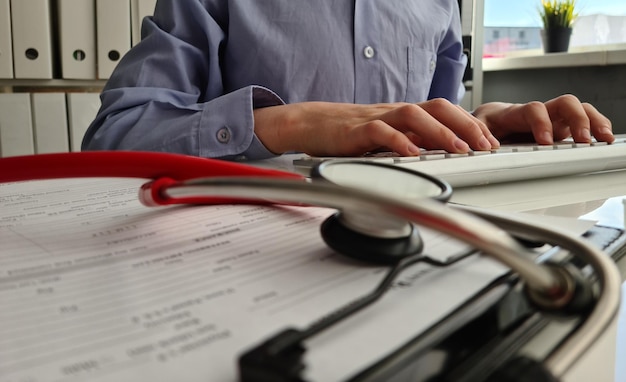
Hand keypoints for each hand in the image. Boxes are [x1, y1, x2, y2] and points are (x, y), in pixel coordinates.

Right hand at [254, 99, 499, 156]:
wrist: (311, 124)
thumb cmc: (349, 133)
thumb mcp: (387, 137)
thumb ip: (411, 142)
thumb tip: (441, 156)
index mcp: (404, 115)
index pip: (444, 111)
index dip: (470, 123)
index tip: (490, 142)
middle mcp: (394, 113)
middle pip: (436, 107)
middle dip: (465, 124)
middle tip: (485, 145)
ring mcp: (375, 119)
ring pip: (413, 115)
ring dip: (440, 132)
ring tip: (459, 149)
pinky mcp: (355, 131)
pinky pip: (379, 132)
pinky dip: (398, 141)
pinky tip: (412, 154)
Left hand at [472, 94, 613, 144]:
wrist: (488, 122)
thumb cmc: (484, 124)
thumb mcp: (475, 127)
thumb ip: (478, 132)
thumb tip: (488, 145)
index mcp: (517, 112)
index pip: (533, 109)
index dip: (541, 123)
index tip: (545, 142)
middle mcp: (540, 113)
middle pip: (565, 104)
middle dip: (577, 119)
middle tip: (583, 140)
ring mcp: (553, 120)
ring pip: (579, 111)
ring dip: (594, 122)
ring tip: (604, 138)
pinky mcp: (561, 129)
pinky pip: (584, 123)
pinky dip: (596, 129)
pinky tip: (604, 140)